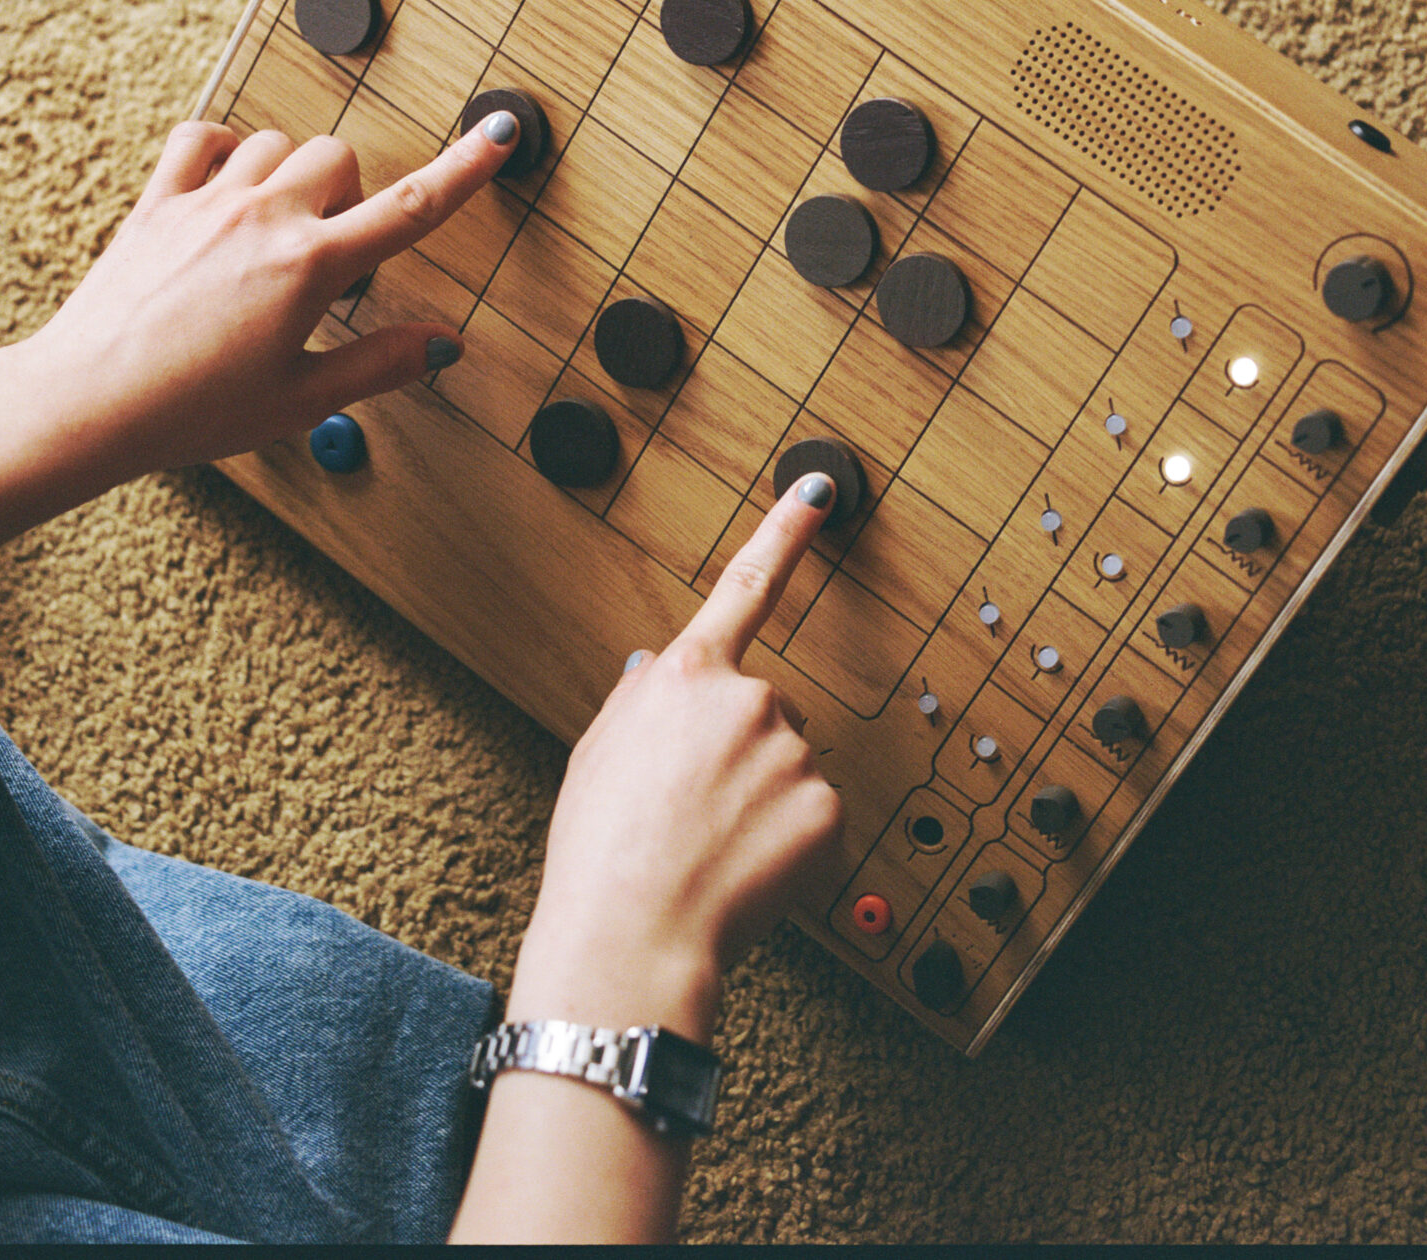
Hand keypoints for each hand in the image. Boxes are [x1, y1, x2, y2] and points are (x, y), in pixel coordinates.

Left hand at [11, 112, 516, 484]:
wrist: (85, 401)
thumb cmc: (189, 411)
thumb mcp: (299, 402)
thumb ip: (378, 363)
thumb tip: (444, 344)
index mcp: (308, 269)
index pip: (410, 209)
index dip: (465, 169)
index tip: (500, 134)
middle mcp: (262, 218)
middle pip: (339, 158)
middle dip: (348, 195)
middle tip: (327, 257)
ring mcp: (205, 202)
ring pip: (277, 142)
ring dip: (291, 174)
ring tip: (273, 234)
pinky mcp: (156, 201)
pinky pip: (204, 136)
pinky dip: (225, 150)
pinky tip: (225, 190)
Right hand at [507, 477, 847, 1042]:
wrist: (632, 934)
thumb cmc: (602, 850)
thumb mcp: (599, 751)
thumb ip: (640, 698)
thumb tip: (658, 671)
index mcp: (685, 675)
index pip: (746, 585)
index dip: (785, 532)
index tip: (817, 492)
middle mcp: (749, 699)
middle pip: (764, 710)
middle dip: (740, 751)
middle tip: (689, 810)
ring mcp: (794, 753)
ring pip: (789, 767)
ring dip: (763, 799)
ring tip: (709, 846)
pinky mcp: (827, 809)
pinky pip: (814, 817)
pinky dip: (789, 842)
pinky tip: (746, 867)